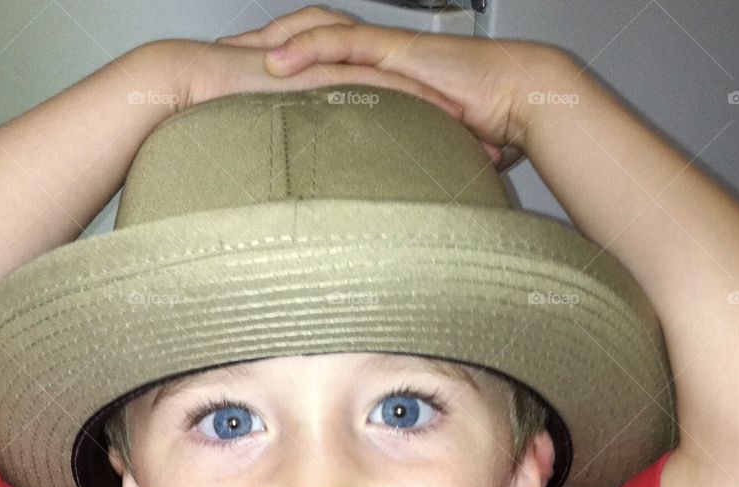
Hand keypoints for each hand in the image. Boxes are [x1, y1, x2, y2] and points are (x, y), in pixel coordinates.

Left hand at [218, 5, 566, 169]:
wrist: (518, 100)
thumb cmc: (478, 125)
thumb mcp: (418, 149)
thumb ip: (388, 163)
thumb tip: (368, 202)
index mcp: (374, 74)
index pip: (315, 64)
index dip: (275, 70)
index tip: (238, 88)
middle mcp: (373, 57)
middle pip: (303, 39)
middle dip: (259, 46)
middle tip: (220, 61)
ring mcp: (383, 52)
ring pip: (315, 32)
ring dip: (271, 42)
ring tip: (233, 57)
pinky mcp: (397, 54)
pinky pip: (344, 44)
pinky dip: (308, 50)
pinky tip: (276, 62)